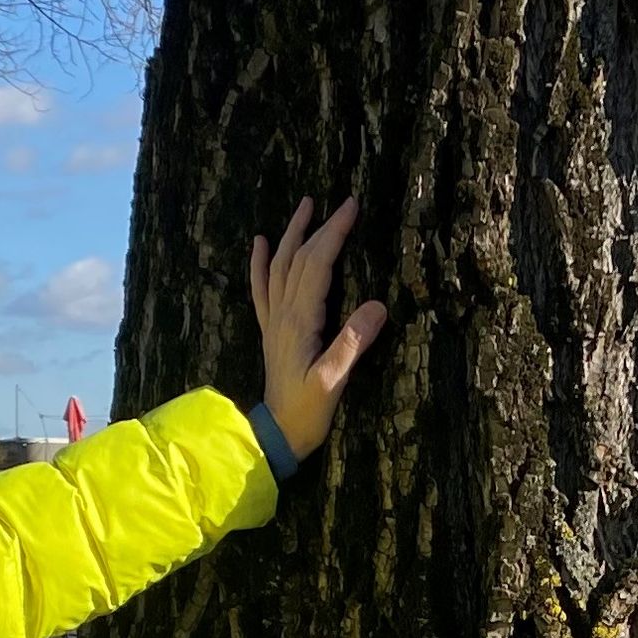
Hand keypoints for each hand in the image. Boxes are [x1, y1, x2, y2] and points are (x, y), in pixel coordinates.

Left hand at [250, 195, 389, 462]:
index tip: (351, 208)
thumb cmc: (307, 411)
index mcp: (300, 320)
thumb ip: (352, 343)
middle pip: (299, 259)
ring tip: (304, 205)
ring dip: (291, 234)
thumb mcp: (334, 381)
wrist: (277, 434)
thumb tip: (377, 306)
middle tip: (342, 203)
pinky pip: (262, 289)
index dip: (333, 234)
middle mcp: (283, 313)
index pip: (317, 265)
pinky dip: (260, 263)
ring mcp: (274, 320)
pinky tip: (260, 243)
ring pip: (280, 266)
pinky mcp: (272, 330)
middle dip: (320, 227)